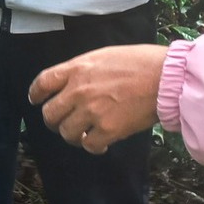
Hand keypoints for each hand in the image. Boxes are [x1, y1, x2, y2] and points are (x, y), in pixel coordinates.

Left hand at [28, 44, 168, 154]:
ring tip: (85, 134)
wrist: (167, 78)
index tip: (36, 101)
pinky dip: (93, 147)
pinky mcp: (108, 129)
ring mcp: (92, 111)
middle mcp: (79, 90)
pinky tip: (102, 144)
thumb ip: (85, 69)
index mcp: (77, 68)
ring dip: (74, 136)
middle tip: (64, 123)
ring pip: (67, 133)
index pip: (43, 82)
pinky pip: (89, 145)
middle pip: (49, 113)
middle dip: (54, 121)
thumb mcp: (105, 55)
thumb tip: (75, 82)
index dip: (36, 94)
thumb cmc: (142, 62)